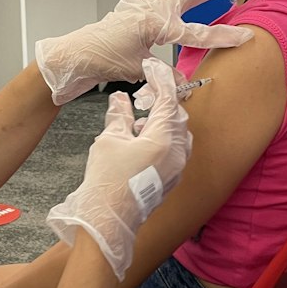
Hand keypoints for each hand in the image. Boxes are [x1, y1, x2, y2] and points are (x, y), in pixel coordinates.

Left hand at [35, 0, 252, 103]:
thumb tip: (186, 81)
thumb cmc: (104, 61)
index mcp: (156, 25)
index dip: (223, 36)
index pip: (197, 33)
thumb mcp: (140, 71)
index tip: (245, 36)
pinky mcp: (129, 2)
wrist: (76, 55)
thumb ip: (165, 73)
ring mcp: (140, 2)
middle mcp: (150, 8)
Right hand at [47, 57, 191, 278]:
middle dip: (162, 102)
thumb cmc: (107, 182)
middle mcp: (178, 153)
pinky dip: (163, 139)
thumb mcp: (109, 140)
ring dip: (162, 122)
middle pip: (178, 116)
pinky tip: (141, 140)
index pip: (168, 99)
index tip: (153, 66)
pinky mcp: (171, 180)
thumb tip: (120, 100)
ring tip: (138, 122)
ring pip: (179, 134)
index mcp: (164, 139)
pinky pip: (176, 150)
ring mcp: (177, 168)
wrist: (108, 221)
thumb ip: (118, 116)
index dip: (160, 79)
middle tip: (143, 95)